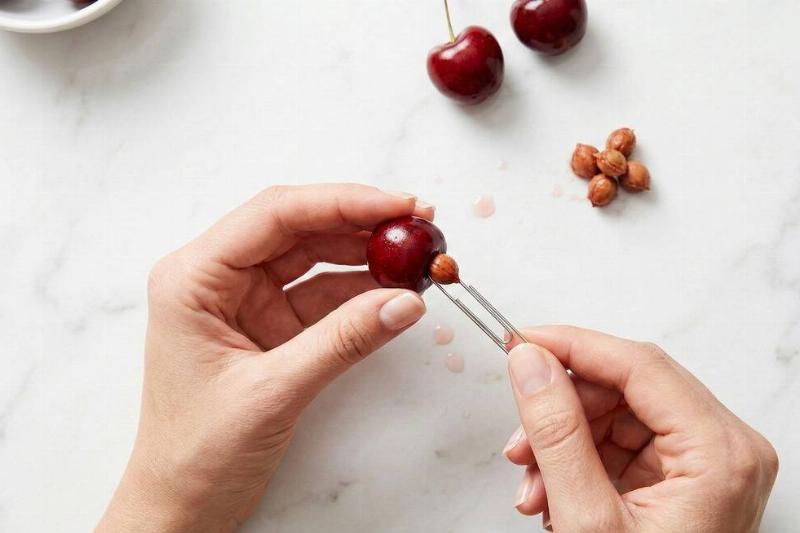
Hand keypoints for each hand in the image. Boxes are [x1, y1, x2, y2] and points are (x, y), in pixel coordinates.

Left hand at [97, 184, 432, 531]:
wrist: (183, 505)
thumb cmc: (198, 453)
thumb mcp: (273, 391)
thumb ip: (344, 341)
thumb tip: (406, 301)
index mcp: (194, 278)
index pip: (275, 214)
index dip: (342, 202)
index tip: (398, 206)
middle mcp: (217, 278)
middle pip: (299, 228)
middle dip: (361, 225)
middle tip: (419, 227)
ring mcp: (246, 301)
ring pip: (315, 258)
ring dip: (366, 257)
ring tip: (416, 259)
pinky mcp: (270, 325)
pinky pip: (322, 296)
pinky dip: (361, 294)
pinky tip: (395, 293)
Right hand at [502, 326, 777, 532]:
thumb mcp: (588, 520)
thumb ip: (557, 433)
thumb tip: (531, 364)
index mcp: (719, 452)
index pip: (639, 364)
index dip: (573, 345)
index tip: (521, 340)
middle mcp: (724, 448)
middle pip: (627, 387)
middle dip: (562, 410)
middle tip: (519, 436)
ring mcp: (706, 462)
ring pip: (618, 413)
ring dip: (563, 440)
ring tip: (532, 484)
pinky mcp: (684, 476)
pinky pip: (622, 442)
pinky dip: (578, 460)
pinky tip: (551, 490)